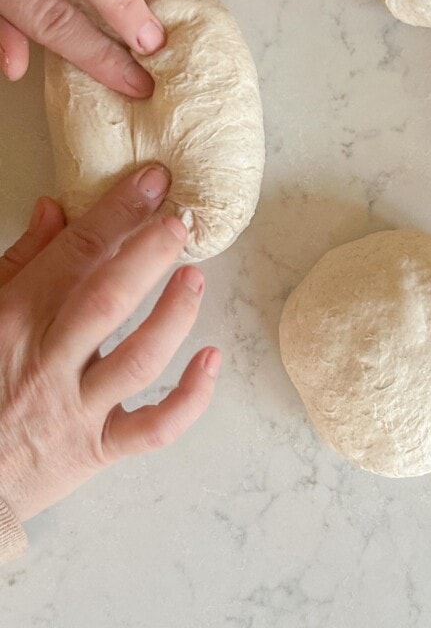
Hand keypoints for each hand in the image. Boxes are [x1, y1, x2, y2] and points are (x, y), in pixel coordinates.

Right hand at [0, 165, 219, 521]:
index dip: (118, 211)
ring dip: (174, 317)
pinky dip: (190, 397)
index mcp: (19, 318)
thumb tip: (55, 209)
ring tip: (195, 280)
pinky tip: (212, 359)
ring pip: (137, 361)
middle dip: (149, 255)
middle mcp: (50, 360)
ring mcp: (77, 408)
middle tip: (181, 223)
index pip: (76, 253)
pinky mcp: (99, 448)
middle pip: (108, 300)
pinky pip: (153, 429)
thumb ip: (21, 260)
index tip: (154, 181)